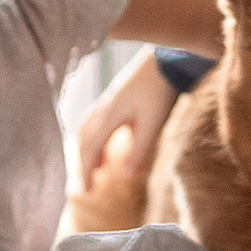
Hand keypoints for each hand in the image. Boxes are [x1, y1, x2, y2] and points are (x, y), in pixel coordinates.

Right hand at [75, 50, 178, 192]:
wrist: (167, 59)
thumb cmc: (160, 91)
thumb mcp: (152, 124)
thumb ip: (139, 150)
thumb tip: (128, 177)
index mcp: (110, 115)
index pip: (91, 148)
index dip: (86, 170)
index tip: (85, 191)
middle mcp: (104, 107)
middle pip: (84, 140)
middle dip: (83, 164)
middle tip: (85, 186)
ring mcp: (109, 100)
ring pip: (88, 129)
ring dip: (87, 150)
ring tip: (94, 168)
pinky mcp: (117, 96)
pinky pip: (96, 121)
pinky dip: (94, 137)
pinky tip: (106, 144)